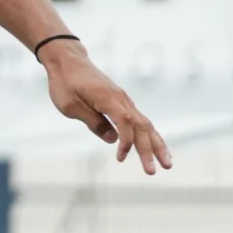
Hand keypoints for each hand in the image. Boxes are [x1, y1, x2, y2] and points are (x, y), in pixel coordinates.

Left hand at [41, 41, 172, 172]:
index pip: (125, 122)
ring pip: (145, 124)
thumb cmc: (65, 83)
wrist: (67, 61)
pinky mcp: (122, 102)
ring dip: (157, 145)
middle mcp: (121, 99)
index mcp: (108, 98)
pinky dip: (149, 135)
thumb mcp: (71, 106)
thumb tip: (113, 139)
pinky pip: (139, 121)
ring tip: (167, 164)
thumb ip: (93, 122)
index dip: (126, 142)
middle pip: (141, 126)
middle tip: (154, 172)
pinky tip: (155, 148)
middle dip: (150, 150)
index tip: (120, 158)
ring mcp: (124, 100)